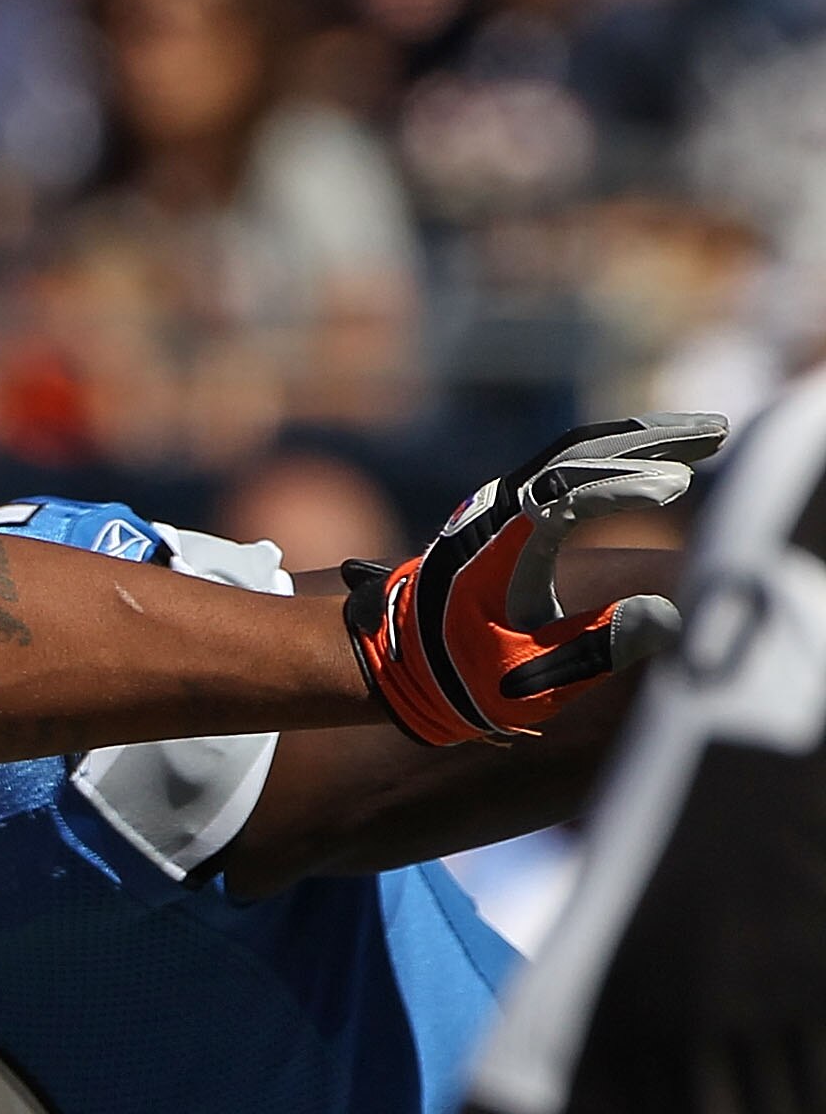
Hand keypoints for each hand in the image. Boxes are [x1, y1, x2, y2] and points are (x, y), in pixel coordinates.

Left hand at [346, 414, 726, 743]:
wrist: (396, 661)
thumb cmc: (462, 676)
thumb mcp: (528, 677)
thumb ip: (594, 649)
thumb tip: (668, 616)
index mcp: (493, 552)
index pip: (561, 498)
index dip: (618, 488)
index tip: (675, 488)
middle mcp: (493, 516)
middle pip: (575, 457)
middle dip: (648, 443)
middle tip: (716, 435)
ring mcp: (498, 507)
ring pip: (574, 454)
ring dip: (641, 441)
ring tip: (709, 435)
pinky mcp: (508, 511)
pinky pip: (568, 467)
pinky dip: (619, 455)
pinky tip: (665, 455)